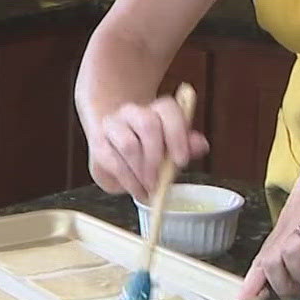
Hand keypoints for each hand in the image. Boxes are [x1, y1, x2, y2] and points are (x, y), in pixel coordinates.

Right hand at [83, 92, 207, 201]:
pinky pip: (113, 160)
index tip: (181, 160)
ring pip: (129, 144)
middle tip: (161, 180)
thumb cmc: (148, 151)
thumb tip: (201, 144)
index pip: (168, 109)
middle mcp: (133, 111)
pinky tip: (137, 189)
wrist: (114, 151)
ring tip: (149, 188)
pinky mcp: (98, 142)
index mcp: (156, 109)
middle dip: (157, 157)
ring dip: (142, 172)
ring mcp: (113, 124)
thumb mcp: (171, 150)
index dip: (177, 134)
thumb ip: (186, 146)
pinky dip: (128, 180)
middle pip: (148, 125)